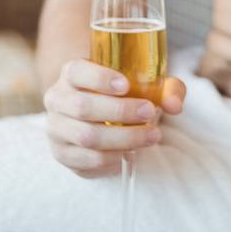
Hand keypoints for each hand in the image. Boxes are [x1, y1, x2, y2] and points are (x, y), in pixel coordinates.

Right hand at [43, 60, 187, 178]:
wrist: (99, 117)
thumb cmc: (124, 95)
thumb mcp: (145, 84)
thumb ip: (166, 89)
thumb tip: (174, 105)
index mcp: (72, 73)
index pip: (77, 71)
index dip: (99, 77)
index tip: (126, 85)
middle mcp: (57, 99)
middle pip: (83, 107)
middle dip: (120, 111)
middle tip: (149, 111)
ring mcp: (56, 128)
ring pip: (86, 137)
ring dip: (122, 138)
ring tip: (151, 136)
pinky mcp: (62, 154)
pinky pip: (86, 160)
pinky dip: (111, 158)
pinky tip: (130, 153)